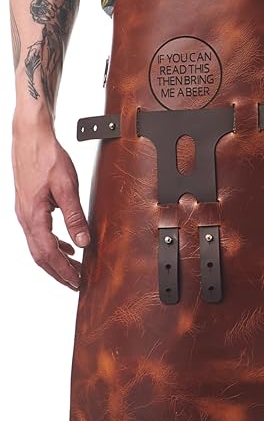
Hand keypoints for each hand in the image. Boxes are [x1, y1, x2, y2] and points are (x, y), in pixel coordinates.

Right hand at [12, 116, 89, 288]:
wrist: (31, 137)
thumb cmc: (46, 156)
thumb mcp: (66, 185)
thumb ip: (75, 215)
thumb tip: (83, 241)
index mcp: (33, 216)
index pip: (49, 253)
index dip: (63, 271)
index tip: (77, 282)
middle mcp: (25, 217)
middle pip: (40, 256)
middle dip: (58, 272)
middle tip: (76, 283)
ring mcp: (24, 212)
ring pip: (38, 246)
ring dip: (55, 260)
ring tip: (72, 269)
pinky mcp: (28, 206)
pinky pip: (38, 233)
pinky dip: (52, 244)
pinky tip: (65, 244)